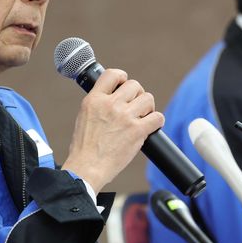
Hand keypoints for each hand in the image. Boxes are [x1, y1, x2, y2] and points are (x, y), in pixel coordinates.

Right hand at [62, 68, 163, 191]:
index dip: (122, 77)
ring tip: (142, 118)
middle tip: (135, 107)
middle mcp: (110, 104)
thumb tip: (112, 98)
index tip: (124, 84)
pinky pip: (157, 117)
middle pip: (134, 85)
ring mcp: (125, 117)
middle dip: (137, 95)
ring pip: (148, 98)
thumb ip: (98, 104)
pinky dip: (157, 122)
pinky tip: (151, 127)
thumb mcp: (84, 117)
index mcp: (94, 99)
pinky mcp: (137, 131)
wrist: (87, 168)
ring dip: (147, 108)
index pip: (112, 74)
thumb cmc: (84, 148)